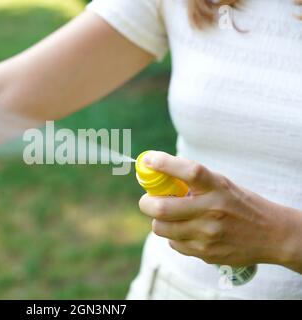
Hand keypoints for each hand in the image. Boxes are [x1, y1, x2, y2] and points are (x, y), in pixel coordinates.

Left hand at [138, 151, 301, 270]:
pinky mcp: (205, 252)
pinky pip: (173, 243)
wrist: (271, 235)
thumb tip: (155, 173)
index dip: (165, 164)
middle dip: (146, 203)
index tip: (148, 160)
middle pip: (162, 208)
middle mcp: (212, 210)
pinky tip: (187, 230)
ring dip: (158, 221)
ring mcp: (208, 234)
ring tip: (169, 216)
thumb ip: (192, 181)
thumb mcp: (221, 185)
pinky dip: (173, 236)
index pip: (189, 172)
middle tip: (147, 200)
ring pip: (161, 228)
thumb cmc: (239, 205)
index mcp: (217, 188)